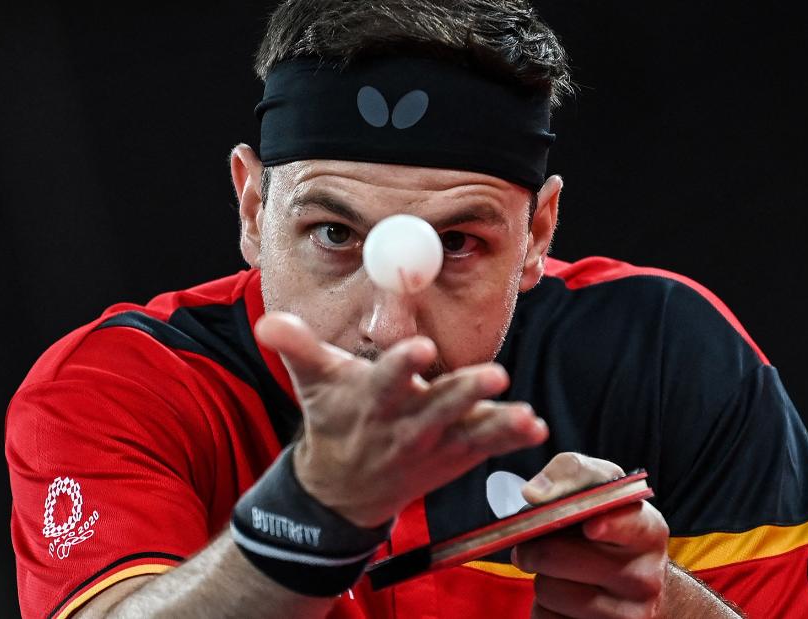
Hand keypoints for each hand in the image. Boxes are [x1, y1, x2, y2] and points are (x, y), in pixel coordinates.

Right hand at [254, 311, 548, 527]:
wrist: (344, 485)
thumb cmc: (335, 416)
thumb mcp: (312, 381)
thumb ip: (296, 347)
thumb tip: (269, 321)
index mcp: (371, 400)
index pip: (385, 380)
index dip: (400, 365)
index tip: (417, 347)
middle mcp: (405, 425)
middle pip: (438, 407)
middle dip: (465, 393)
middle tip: (495, 375)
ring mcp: (435, 445)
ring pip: (469, 433)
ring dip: (499, 425)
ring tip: (527, 417)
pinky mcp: (456, 456)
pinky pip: (487, 448)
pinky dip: (511, 440)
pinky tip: (537, 428)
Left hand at [512, 453, 669, 618]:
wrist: (635, 585)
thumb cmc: (608, 527)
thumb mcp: (601, 489)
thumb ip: (571, 473)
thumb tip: (534, 493)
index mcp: (648, 532)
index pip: (630, 526)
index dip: (608, 525)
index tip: (590, 526)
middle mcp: (645, 577)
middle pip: (561, 558)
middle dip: (534, 547)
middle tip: (531, 543)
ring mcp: (627, 616)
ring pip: (549, 591)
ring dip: (540, 578)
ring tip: (555, 571)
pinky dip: (542, 607)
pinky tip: (561, 597)